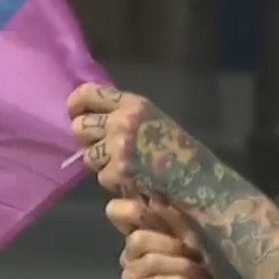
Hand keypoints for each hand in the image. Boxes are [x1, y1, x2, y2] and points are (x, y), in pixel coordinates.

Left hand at [68, 83, 198, 197]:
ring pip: (88, 156)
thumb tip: (95, 119)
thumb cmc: (182, 153)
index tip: (76, 114)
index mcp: (134, 104)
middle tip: (102, 150)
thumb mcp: (154, 121)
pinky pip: (102, 178)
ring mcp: (118, 148)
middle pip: (79, 127)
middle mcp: (123, 121)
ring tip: (126, 169)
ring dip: (102, 165)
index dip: (76, 105)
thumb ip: (126, 116)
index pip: (87, 94)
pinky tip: (135, 183)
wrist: (202, 182)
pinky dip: (115, 184)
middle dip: (87, 141)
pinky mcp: (118, 172)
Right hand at [107, 197, 235, 278]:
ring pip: (149, 260)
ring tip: (199, 273)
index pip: (119, 211)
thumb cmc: (202, 273)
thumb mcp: (194, 240)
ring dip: (181, 265)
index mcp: (143, 230)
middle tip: (193, 252)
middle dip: (170, 243)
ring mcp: (130, 273)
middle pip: (137, 237)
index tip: (133, 192)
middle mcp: (131, 250)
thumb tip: (157, 196)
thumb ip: (175, 220)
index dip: (125, 203)